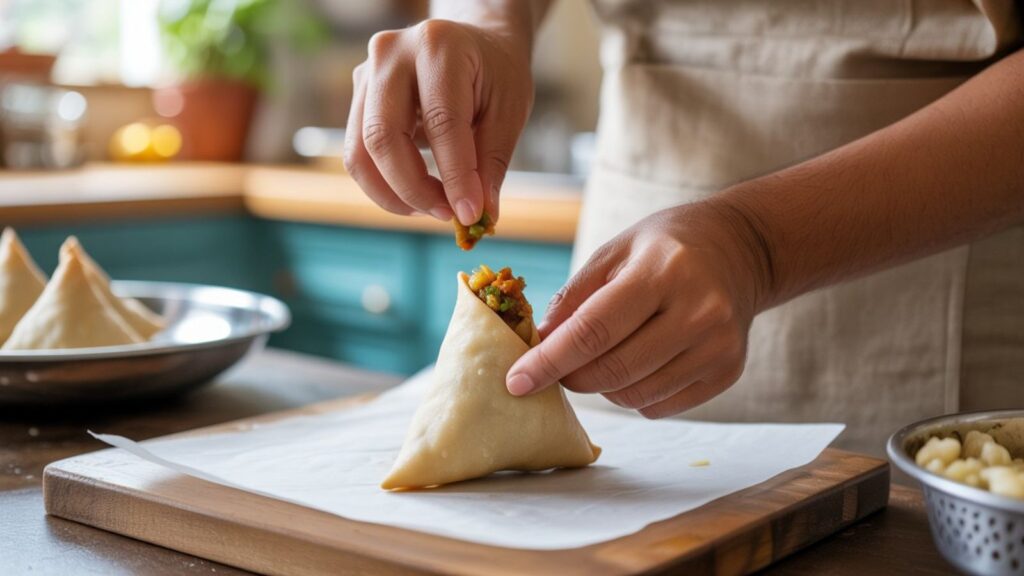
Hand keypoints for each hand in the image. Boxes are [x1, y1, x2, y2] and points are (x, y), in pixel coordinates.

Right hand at [344, 19, 534, 225]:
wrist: (473, 42)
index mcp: (438, 46)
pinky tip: (417, 194)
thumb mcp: (509, 111)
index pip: (441, 122)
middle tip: (447, 214)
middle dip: (414, 189)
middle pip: (383, 137)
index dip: (455, 175)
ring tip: (433, 207)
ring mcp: (366, 74)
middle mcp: (391, 54)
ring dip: (394, 194)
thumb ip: (491, 163)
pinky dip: (385, 185)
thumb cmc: (495, 74)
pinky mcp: (358, 97)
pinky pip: (358, 154)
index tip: (470, 214)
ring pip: (360, 153)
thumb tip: (481, 217)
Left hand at [505, 202, 770, 417]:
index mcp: (662, 271)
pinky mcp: (727, 372)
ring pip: (634, 396)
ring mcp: (718, 346)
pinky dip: (633, 395)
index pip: (595, 330)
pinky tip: (637, 365)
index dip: (549, 361)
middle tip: (554, 367)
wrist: (740, 249)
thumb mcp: (614, 252)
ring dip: (601, 387)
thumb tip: (539, 346)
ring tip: (602, 357)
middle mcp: (698, 311)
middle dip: (570, 377)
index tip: (515, 381)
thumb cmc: (665, 248)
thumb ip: (574, 297)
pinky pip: (659, 407)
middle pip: (613, 370)